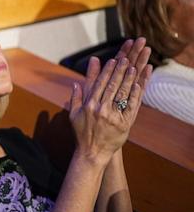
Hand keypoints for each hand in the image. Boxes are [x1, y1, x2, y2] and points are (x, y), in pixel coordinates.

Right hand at [68, 38, 151, 164]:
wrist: (92, 152)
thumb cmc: (82, 133)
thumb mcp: (73, 114)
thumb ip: (75, 97)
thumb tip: (76, 83)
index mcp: (88, 105)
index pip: (99, 84)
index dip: (106, 71)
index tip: (112, 61)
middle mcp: (100, 109)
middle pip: (112, 86)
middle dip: (119, 71)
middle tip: (125, 59)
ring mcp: (113, 116)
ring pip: (122, 93)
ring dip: (128, 79)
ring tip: (133, 68)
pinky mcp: (124, 124)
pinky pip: (131, 107)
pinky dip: (134, 95)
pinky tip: (138, 85)